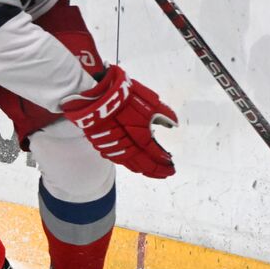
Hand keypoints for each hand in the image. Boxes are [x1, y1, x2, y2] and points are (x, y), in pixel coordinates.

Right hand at [61, 65, 177, 178]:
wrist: (96, 95)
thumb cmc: (124, 97)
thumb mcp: (149, 101)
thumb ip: (164, 114)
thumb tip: (173, 124)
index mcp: (141, 138)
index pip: (156, 157)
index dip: (165, 164)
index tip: (172, 166)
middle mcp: (127, 147)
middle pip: (144, 166)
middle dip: (156, 171)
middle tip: (165, 172)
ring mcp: (113, 148)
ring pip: (130, 165)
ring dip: (143, 168)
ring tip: (152, 169)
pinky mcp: (102, 145)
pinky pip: (119, 159)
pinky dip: (130, 163)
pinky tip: (134, 161)